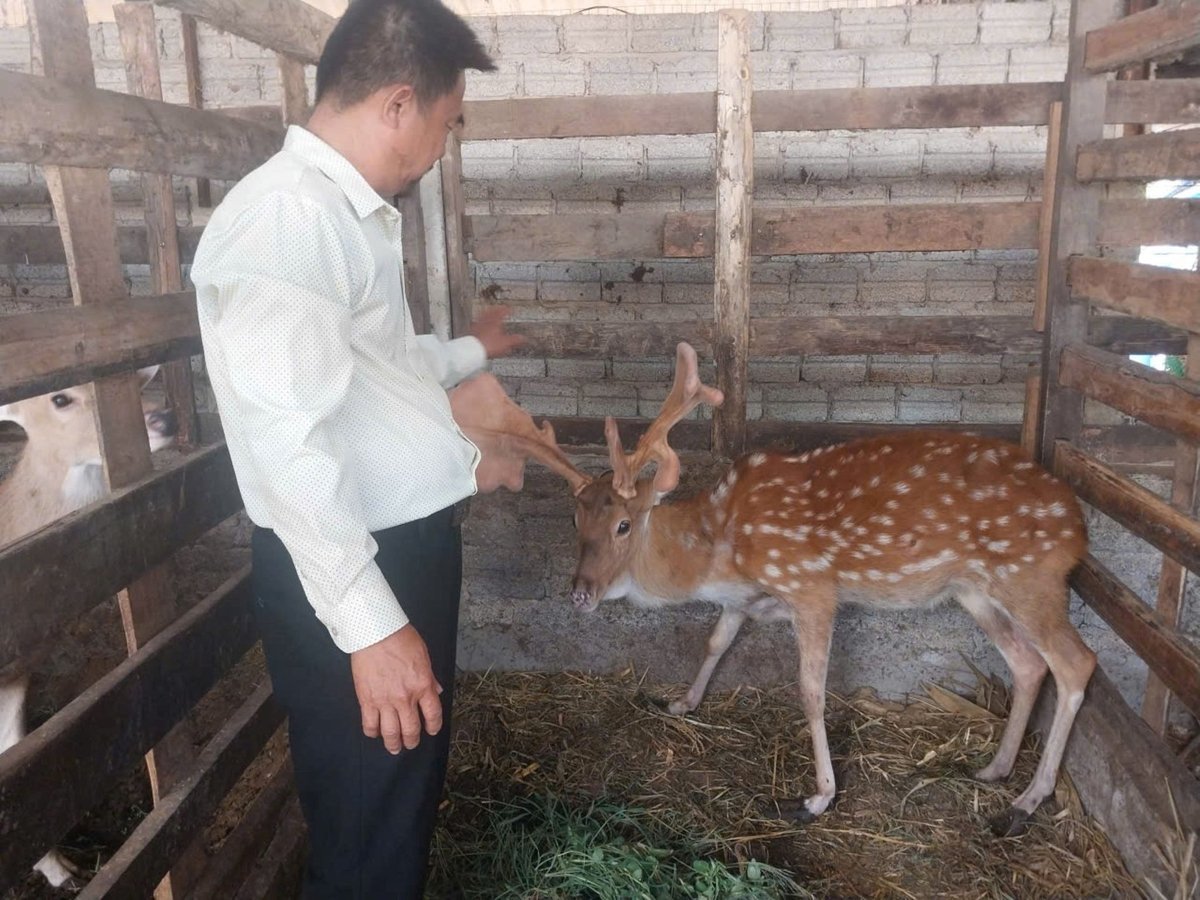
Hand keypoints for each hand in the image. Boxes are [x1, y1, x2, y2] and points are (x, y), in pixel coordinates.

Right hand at [350, 624, 442, 752]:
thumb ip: (430, 677)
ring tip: (394, 747)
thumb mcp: (424, 656)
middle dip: (412, 740)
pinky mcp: (366, 700)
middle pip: (411, 729)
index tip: (431, 730)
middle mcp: (405, 698)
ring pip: (390, 732)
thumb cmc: (401, 639)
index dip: (433, 726)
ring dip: (393, 743)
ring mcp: (385, 701)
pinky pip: (369, 724)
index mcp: (423, 685)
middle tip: (411, 743)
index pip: (433, 714)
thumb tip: (436, 691)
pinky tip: (375, 733)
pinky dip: (372, 732)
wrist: (375, 633)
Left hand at [470, 305, 525, 358]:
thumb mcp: (506, 343)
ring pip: (483, 317)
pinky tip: (480, 326)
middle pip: (491, 312)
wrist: (472, 350)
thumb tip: (523, 338)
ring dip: (487, 314)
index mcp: (495, 321)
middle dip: (496, 310)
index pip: (502, 312)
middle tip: (498, 308)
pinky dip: (481, 323)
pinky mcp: (472, 332)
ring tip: (488, 314)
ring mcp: (477, 326)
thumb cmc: (488, 345)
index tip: (510, 308)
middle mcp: (485, 321)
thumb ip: (515, 340)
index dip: (507, 310)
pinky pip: (477, 324)